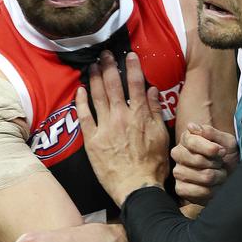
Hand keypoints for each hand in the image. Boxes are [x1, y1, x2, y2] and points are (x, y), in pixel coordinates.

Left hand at [76, 51, 169, 205]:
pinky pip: (84, 116)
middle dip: (109, 66)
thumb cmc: (153, 165)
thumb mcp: (161, 137)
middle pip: (113, 85)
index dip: (132, 67)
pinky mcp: (92, 140)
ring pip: (97, 96)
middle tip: (104, 54)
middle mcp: (121, 116)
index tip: (128, 55)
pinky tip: (80, 90)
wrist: (137, 187)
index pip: (135, 84)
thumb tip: (152, 91)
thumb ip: (155, 112)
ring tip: (92, 66)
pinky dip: (81, 101)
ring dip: (95, 78)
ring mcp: (105, 127)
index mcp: (139, 115)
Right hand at [172, 124, 238, 204]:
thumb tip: (192, 126)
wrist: (228, 173)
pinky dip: (212, 190)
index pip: (193, 142)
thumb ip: (211, 133)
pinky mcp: (181, 189)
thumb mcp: (226, 140)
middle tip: (220, 163)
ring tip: (219, 174)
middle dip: (216, 163)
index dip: (211, 149)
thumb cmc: (225, 155)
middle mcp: (178, 155)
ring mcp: (178, 172)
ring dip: (217, 177)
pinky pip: (199, 191)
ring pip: (203, 177)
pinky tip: (213, 185)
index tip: (221, 151)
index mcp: (187, 139)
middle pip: (198, 160)